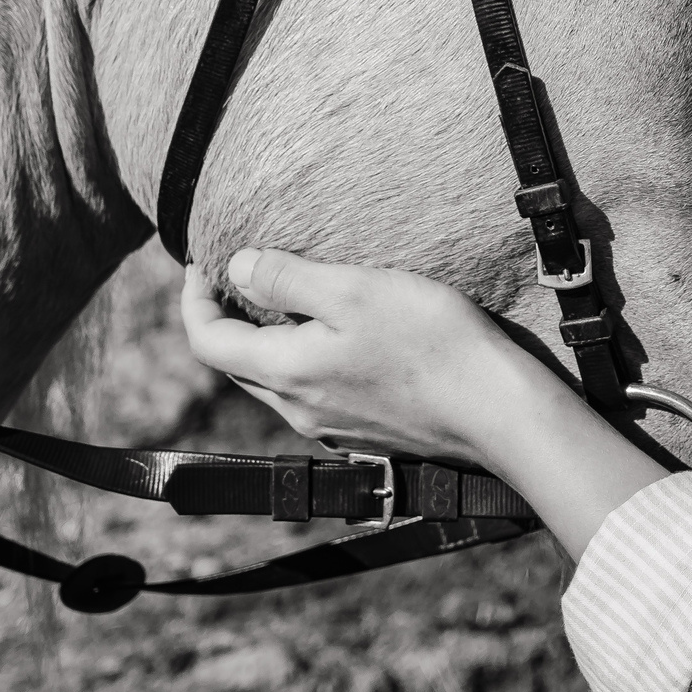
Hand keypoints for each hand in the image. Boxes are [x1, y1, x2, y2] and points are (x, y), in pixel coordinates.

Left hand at [180, 250, 558, 461]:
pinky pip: (315, 392)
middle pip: (237, 365)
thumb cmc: (431, 345)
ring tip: (292, 297)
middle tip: (241, 273)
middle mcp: (299, 409)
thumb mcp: (354, 291)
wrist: (498, 412)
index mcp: (286, 372)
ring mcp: (332, 426)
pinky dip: (307, 357)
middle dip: (227, 319)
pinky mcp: (366, 431)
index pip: (207, 342)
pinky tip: (342, 335)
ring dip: (269, 339)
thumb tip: (236, 267)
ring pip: (277, 380)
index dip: (193, 299)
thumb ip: (287, 278)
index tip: (204, 261)